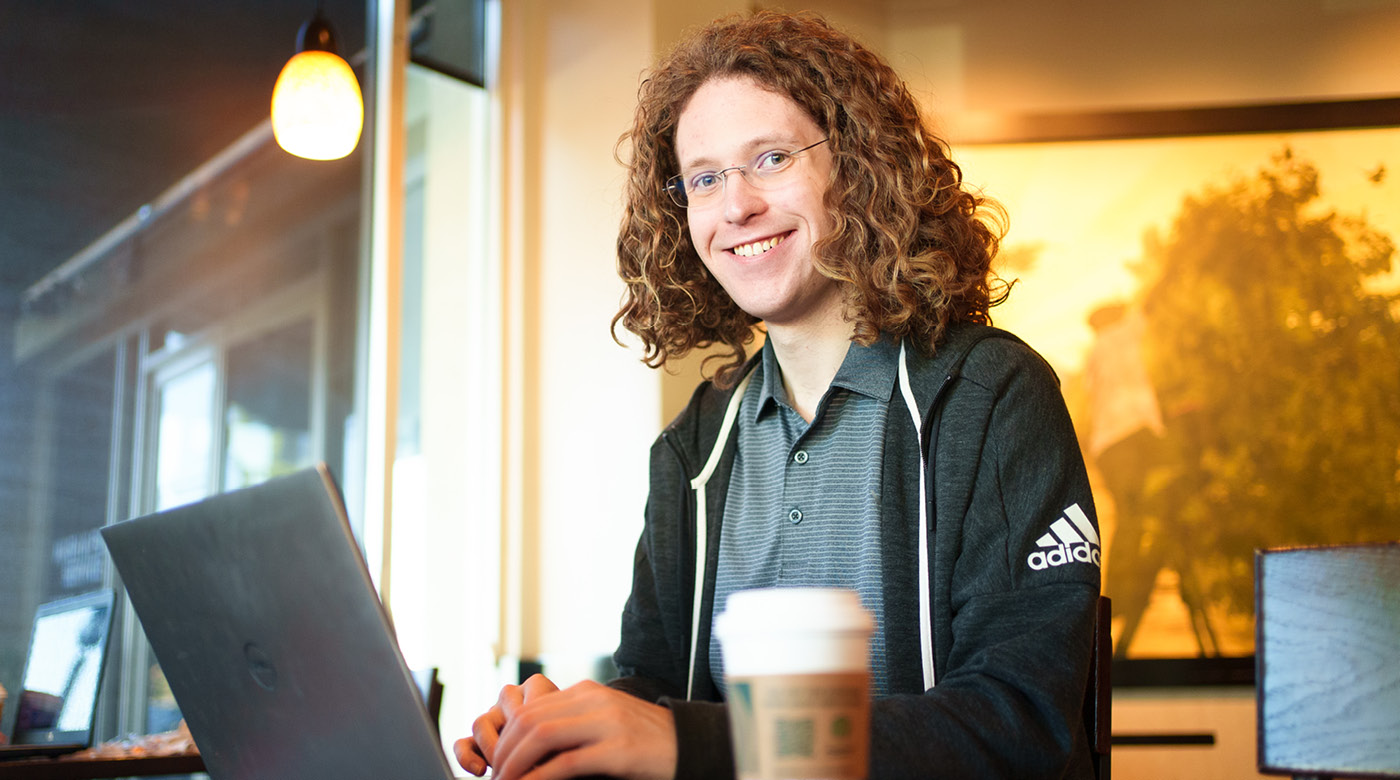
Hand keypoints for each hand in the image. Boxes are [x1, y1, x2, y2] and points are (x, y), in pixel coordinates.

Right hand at [455, 674, 559, 774]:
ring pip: (480, 723)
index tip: (546, 755)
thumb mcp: (568, 731)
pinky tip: (479, 770)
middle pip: (502, 711)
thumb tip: (542, 754)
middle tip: (526, 764)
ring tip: (507, 767)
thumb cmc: (572, 739)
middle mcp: (511, 697)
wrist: (569, 750)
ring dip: (492, 749)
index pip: (529, 704)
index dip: (535, 733)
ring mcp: (493, 715)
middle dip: (514, 743)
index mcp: (537, 686)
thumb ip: (553, 732)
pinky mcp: (478, 737)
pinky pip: (463, 743)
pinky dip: (466, 757)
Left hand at [490, 677, 676, 779]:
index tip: (495, 761)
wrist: (688, 746)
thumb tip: (527, 741)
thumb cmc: (642, 740)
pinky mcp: (617, 750)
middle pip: (530, 720)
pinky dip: (539, 778)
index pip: (530, 708)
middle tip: (494, 776)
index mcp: (587, 691)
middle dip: (504, 752)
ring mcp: (607, 723)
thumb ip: (571, 722)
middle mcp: (594, 700)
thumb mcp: (603, 721)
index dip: (505, 737)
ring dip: (515, 764)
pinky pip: (566, 763)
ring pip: (542, 736)